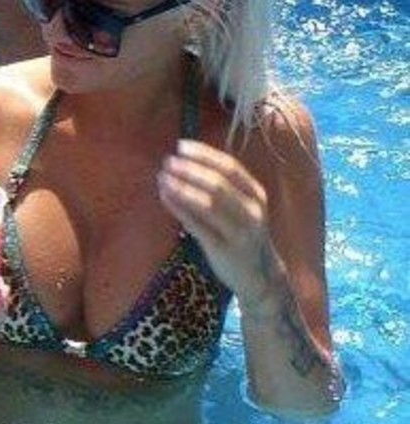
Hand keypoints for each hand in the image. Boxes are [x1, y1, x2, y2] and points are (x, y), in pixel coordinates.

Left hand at [157, 139, 281, 309]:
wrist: (260, 277)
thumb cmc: (244, 237)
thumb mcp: (244, 209)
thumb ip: (226, 189)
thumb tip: (190, 163)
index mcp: (256, 195)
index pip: (230, 167)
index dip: (204, 154)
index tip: (181, 146)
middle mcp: (252, 211)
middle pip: (218, 183)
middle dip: (190, 169)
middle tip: (167, 161)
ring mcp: (239, 231)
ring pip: (207, 203)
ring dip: (182, 187)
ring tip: (162, 177)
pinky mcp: (223, 249)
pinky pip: (197, 225)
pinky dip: (179, 208)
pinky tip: (164, 197)